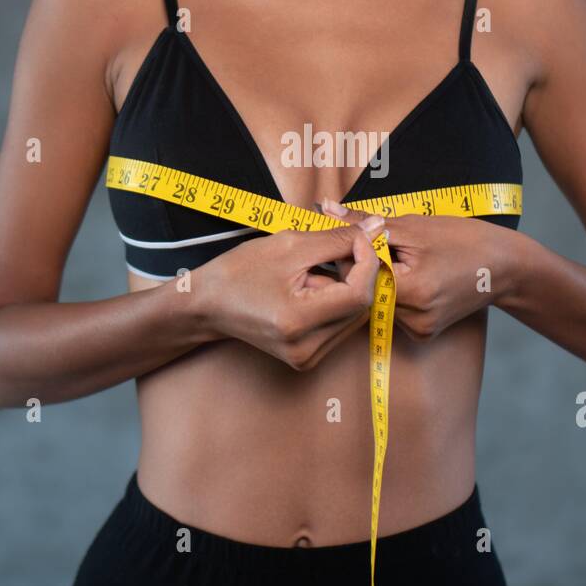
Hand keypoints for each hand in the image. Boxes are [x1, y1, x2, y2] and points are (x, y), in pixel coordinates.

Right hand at [199, 214, 386, 369]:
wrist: (207, 304)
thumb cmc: (240, 271)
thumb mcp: (289, 245)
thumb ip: (337, 237)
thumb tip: (377, 228)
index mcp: (298, 321)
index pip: (359, 294)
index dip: (368, 261)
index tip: (360, 237)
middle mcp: (306, 348)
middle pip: (361, 306)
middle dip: (359, 272)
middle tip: (339, 247)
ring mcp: (308, 357)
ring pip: (354, 315)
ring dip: (348, 286)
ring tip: (314, 270)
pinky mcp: (308, 357)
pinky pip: (340, 324)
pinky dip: (336, 300)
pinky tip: (311, 288)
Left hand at [320, 197, 517, 341]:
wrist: (505, 267)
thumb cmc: (462, 239)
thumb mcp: (413, 224)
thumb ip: (364, 222)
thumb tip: (324, 208)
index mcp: (410, 290)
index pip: (356, 274)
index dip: (351, 253)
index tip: (357, 236)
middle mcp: (413, 318)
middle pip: (364, 290)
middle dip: (364, 266)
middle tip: (386, 245)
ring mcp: (419, 330)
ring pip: (376, 301)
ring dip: (379, 279)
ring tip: (406, 261)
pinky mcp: (423, 334)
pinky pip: (393, 311)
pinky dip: (395, 293)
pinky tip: (415, 279)